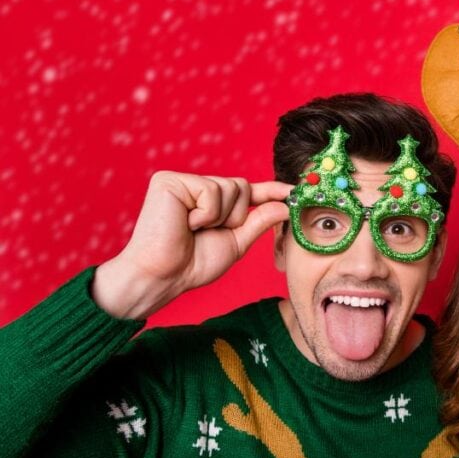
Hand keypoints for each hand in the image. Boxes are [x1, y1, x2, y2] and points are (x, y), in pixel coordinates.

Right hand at [93, 171, 292, 318]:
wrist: (163, 276)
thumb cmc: (193, 264)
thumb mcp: (236, 243)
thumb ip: (259, 222)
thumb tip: (285, 205)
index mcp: (212, 202)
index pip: (248, 191)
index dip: (271, 190)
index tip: (295, 191)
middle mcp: (197, 187)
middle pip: (242, 186)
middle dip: (236, 215)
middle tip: (209, 232)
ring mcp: (183, 182)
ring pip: (230, 187)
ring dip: (221, 216)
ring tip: (194, 229)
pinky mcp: (169, 181)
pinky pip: (212, 191)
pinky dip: (206, 214)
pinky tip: (185, 224)